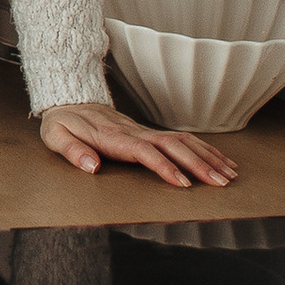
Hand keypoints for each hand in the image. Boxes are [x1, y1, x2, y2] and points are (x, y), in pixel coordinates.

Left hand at [38, 102, 237, 187]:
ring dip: (207, 157)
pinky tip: (220, 161)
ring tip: (229, 174)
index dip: (165, 167)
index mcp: (114, 138)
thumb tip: (92, 167)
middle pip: (173, 146)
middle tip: (221, 183)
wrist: (68, 100)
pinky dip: (203, 149)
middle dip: (199, 164)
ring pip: (183, 141)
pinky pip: (182, 139)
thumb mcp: (55, 136)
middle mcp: (135, 132)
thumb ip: (73, 151)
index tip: (183, 183)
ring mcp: (144, 131)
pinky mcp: (149, 133)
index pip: (145, 152)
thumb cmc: (62, 122)